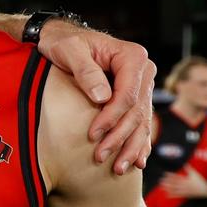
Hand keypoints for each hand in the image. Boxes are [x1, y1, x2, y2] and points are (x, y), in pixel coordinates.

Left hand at [38, 22, 155, 174]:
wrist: (63, 38)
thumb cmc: (64, 42)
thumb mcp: (70, 50)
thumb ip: (86, 71)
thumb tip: (102, 97)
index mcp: (132, 57)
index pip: (128, 95)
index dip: (111, 117)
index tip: (92, 134)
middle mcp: (143, 71)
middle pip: (136, 111)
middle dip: (119, 137)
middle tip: (101, 157)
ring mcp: (142, 85)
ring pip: (141, 121)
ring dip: (130, 147)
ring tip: (118, 168)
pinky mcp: (136, 96)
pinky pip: (141, 122)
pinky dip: (138, 142)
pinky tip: (136, 161)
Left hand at [159, 167, 206, 197]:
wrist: (206, 190)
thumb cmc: (200, 181)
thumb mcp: (195, 174)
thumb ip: (189, 169)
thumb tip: (185, 163)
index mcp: (186, 180)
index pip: (176, 177)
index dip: (170, 176)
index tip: (165, 174)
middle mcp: (185, 185)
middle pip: (174, 183)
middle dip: (167, 182)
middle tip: (160, 181)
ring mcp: (185, 190)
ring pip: (175, 189)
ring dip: (168, 188)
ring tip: (162, 187)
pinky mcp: (186, 195)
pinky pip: (178, 195)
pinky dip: (172, 195)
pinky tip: (167, 195)